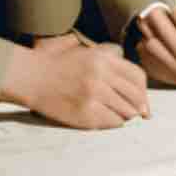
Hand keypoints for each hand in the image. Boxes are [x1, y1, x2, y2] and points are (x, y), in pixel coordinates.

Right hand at [1, 35, 148, 128]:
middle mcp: (101, 76)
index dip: (144, 91)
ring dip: (126, 115)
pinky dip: (114, 122)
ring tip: (121, 115)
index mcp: (104, 59)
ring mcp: (93, 96)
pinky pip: (112, 122)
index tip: (144, 100)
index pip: (137, 77)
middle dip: (139, 106)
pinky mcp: (84, 114)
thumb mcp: (88, 53)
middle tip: (139, 113)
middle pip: (135, 96)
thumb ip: (112, 62)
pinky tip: (109, 119)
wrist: (31, 77)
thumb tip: (136, 85)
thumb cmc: (59, 65)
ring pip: (126, 111)